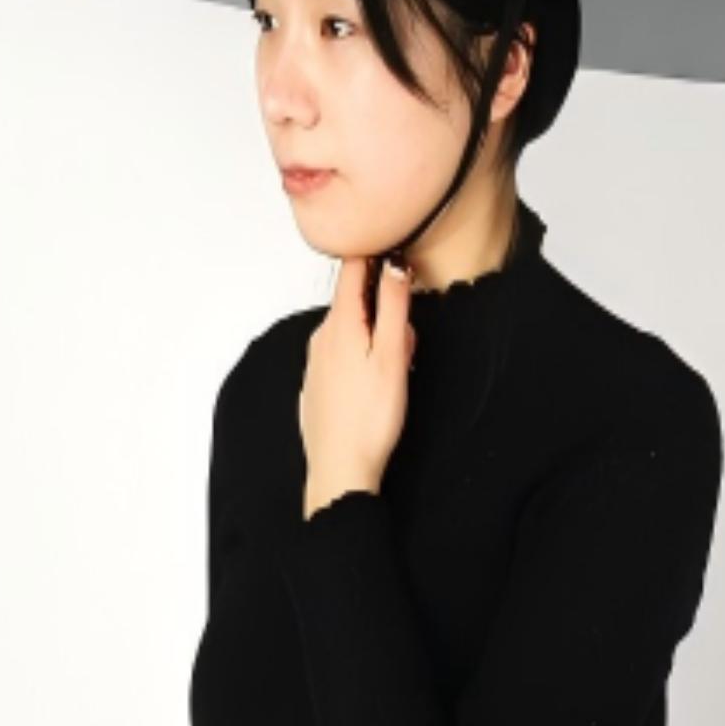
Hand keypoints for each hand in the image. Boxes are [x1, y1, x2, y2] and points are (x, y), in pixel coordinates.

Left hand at [298, 254, 416, 519]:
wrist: (340, 470)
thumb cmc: (369, 419)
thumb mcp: (392, 356)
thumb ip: (394, 306)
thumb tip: (395, 264)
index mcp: (340, 324)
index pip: (352, 268)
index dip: (376, 256)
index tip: (397, 255)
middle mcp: (321, 337)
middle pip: (353, 300)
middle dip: (383, 307)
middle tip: (408, 338)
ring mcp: (315, 361)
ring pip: (349, 329)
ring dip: (375, 334)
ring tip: (397, 367)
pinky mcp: (317, 383)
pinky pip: (341, 354)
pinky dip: (362, 356)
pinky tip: (375, 384)